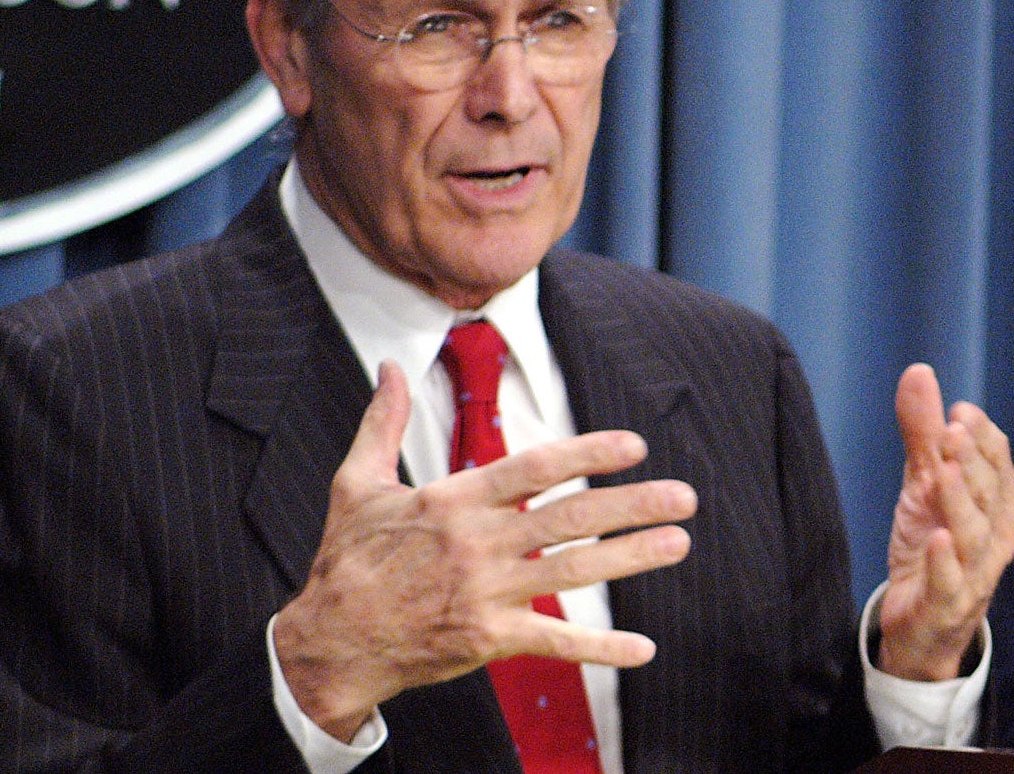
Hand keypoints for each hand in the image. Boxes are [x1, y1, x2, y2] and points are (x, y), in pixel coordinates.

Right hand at [272, 361, 696, 738]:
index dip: (587, 454)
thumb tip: (391, 364)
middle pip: (569, 519)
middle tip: (684, 497)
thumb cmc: (346, 559)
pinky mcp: (488, 640)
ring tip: (678, 543)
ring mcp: (486, 594)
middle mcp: (476, 545)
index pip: (534, 469)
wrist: (328, 642)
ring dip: (631, 558)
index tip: (635, 444)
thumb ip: (381, 422)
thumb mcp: (356, 484)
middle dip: (631, 505)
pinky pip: (554, 642)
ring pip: (573, 572)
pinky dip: (601, 648)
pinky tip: (643, 648)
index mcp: (452, 501)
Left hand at [877, 363, 1013, 679]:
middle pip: (988, 494)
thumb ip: (923, 432)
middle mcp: (994, 535)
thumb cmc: (933, 543)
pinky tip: (938, 540)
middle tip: (951, 430)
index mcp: (996, 503)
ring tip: (942, 473)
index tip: (959, 411)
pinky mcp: (949, 604)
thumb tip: (919, 371)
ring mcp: (975, 572)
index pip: (999, 463)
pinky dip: (947, 563)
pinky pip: (952, 583)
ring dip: (960, 502)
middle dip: (972, 461)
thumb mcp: (923, 484)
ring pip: (974, 534)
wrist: (924, 622)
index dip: (983, 438)